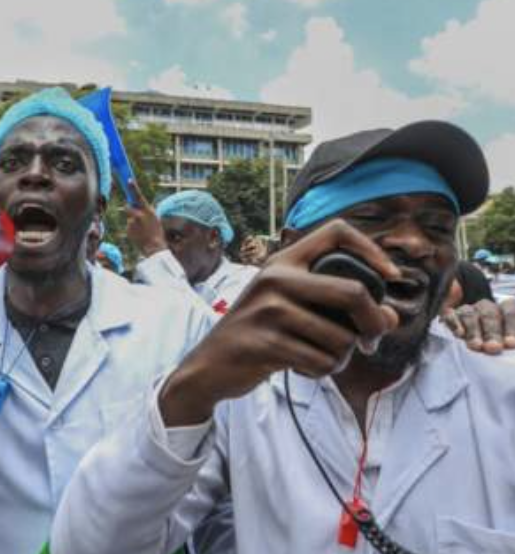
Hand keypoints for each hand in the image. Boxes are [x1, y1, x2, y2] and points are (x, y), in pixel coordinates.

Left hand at [124, 180, 165, 257]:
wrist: (154, 247)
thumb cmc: (157, 232)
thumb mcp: (155, 218)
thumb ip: (146, 211)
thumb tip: (136, 206)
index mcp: (148, 211)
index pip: (139, 197)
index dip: (133, 188)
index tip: (129, 180)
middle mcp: (138, 215)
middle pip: (128, 207)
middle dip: (131, 210)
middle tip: (138, 217)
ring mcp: (132, 223)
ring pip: (129, 218)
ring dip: (133, 222)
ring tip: (142, 230)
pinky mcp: (128, 230)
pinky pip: (129, 226)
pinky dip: (132, 229)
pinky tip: (139, 235)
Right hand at [159, 220, 400, 426]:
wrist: (210, 364)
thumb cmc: (260, 332)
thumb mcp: (290, 307)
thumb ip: (337, 307)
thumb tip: (391, 318)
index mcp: (283, 261)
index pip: (336, 231)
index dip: (372, 250)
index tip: (390, 276)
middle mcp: (275, 278)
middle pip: (353, 292)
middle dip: (373, 322)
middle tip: (372, 340)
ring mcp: (268, 310)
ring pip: (341, 337)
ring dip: (341, 357)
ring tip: (321, 357)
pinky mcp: (266, 343)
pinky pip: (320, 361)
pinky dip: (320, 371)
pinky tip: (302, 367)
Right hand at [441, 298, 514, 353]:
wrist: (477, 339)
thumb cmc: (498, 341)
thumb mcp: (506, 339)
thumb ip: (508, 340)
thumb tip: (509, 345)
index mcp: (506, 308)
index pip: (509, 312)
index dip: (510, 327)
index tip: (509, 344)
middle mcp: (487, 307)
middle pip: (489, 314)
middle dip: (491, 332)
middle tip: (493, 348)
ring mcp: (468, 310)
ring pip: (470, 315)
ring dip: (473, 332)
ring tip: (476, 346)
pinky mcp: (450, 315)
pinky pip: (450, 315)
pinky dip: (454, 323)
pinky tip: (459, 334)